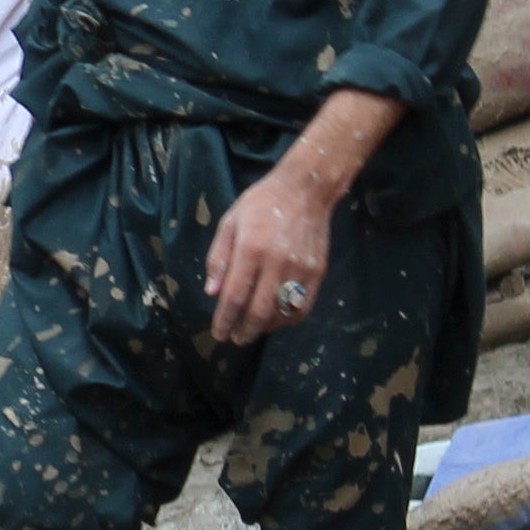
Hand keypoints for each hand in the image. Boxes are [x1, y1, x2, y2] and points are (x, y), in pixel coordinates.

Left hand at [203, 161, 339, 351]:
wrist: (305, 190)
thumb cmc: (261, 204)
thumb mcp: (230, 223)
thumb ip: (219, 258)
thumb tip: (212, 293)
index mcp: (250, 249)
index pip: (234, 296)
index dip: (225, 320)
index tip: (219, 334)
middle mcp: (276, 262)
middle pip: (259, 312)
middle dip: (244, 332)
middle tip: (236, 339)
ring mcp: (300, 269)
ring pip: (282, 314)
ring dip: (265, 328)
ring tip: (253, 330)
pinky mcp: (317, 272)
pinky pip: (302, 307)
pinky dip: (288, 320)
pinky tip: (276, 320)